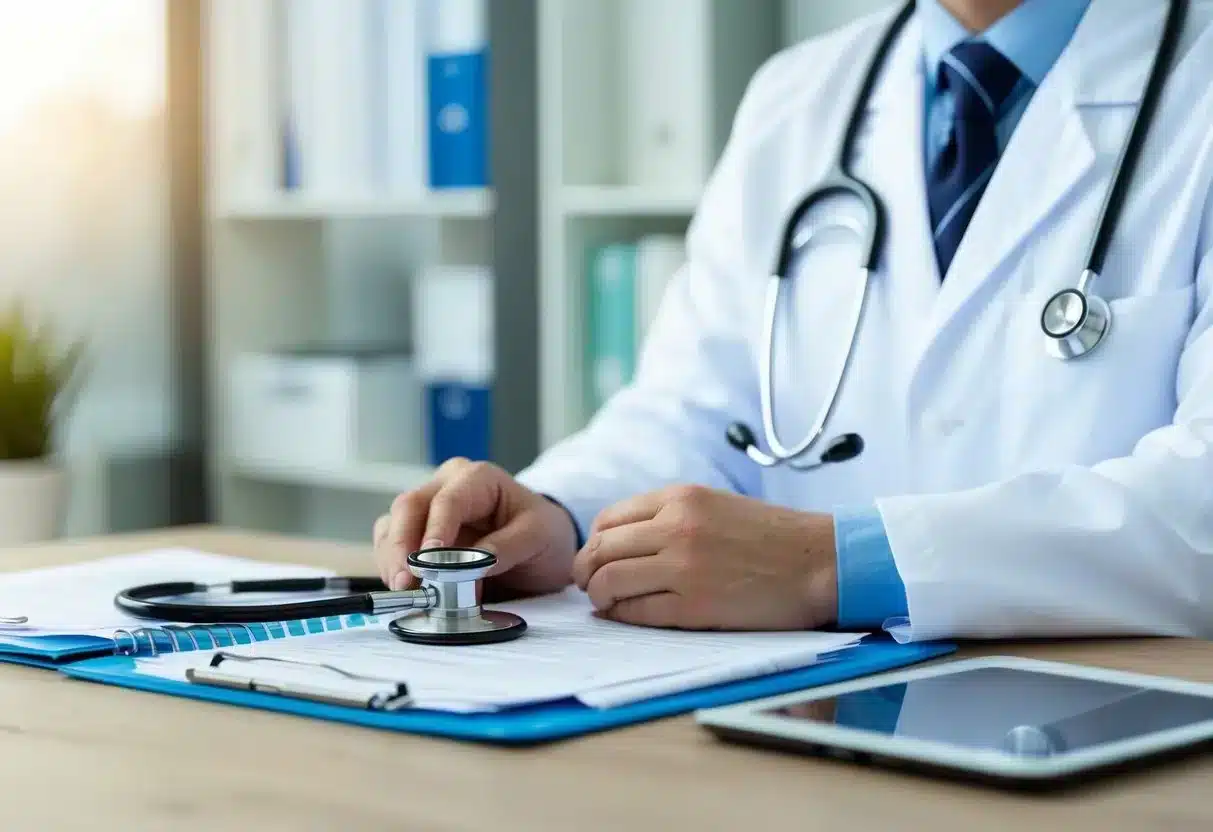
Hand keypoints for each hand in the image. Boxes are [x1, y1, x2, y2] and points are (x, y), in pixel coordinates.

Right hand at [373, 458, 578, 595]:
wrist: (542, 547)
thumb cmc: (541, 533)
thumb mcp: (539, 536)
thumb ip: (507, 547)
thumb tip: (470, 563)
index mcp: (478, 478)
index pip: (448, 500)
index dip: (436, 529)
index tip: (429, 559)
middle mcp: (446, 486)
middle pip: (409, 507)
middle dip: (402, 546)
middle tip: (405, 581)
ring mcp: (427, 510)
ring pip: (392, 526)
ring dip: (392, 560)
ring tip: (405, 591)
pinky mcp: (416, 534)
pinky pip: (390, 546)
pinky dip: (390, 567)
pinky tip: (405, 588)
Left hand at [571, 485, 837, 629]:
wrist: (820, 562)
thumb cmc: (771, 538)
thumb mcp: (715, 505)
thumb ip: (670, 515)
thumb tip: (621, 541)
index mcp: (680, 497)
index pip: (609, 520)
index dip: (594, 543)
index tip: (597, 558)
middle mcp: (675, 527)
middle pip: (600, 549)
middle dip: (586, 571)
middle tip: (588, 585)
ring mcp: (683, 566)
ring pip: (609, 580)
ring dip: (598, 596)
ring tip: (605, 603)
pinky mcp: (694, 605)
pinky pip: (637, 612)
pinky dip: (623, 616)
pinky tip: (626, 616)